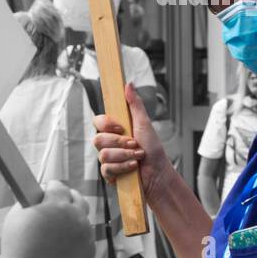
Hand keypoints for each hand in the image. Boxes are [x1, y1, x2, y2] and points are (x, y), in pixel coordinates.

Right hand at [0, 182, 94, 257]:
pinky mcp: (90, 253)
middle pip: (77, 198)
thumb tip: (40, 196)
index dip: (50, 188)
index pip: (58, 186)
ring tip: (57, 229)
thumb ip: (31, 201)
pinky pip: (84, 241)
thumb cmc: (18, 249)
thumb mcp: (16, 216)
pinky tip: (62, 248)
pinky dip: (75, 242)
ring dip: (71, 221)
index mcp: (57, 204)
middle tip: (58, 203)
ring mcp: (85, 235)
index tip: (46, 191)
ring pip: (82, 221)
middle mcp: (76, 217)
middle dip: (67, 198)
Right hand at [92, 83, 170, 202]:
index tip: (121, 127)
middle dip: (120, 143)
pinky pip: (106, 169)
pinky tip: (133, 167)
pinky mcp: (109, 174)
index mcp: (115, 130)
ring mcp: (108, 159)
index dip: (106, 124)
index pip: (98, 121)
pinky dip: (123, 168)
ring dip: (124, 156)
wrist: (158, 173)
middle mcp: (109, 144)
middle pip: (98, 139)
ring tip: (138, 157)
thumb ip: (134, 104)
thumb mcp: (144, 123)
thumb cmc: (153, 149)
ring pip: (103, 155)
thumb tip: (128, 84)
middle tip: (135, 144)